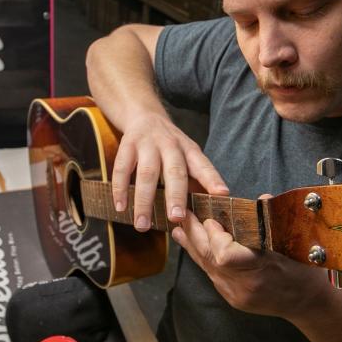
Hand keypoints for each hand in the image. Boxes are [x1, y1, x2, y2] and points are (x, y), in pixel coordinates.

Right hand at [112, 112, 227, 230]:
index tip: (221, 194)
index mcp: (190, 150)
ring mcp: (148, 144)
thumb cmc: (170, 147)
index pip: (203, 165)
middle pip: (174, 171)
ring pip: (146, 173)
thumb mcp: (187, 157)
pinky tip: (120, 207)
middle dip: (175, 195)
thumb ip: (195, 181)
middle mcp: (171, 145)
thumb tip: (205, 213)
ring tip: (142, 225)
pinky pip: (122, 169)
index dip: (213, 179)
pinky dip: (120, 189)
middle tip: (176, 217)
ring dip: (144, 201)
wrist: (145, 115)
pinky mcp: (127, 145)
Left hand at [170, 203, 326, 317]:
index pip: (225, 256)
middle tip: (184, 214)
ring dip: (192, 245)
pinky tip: (192, 245)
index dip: (214, 236)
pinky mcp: (233, 299)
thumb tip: (261, 199)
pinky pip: (212, 275)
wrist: (309, 304)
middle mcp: (245, 286)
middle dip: (194, 235)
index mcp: (262, 271)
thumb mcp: (295, 244)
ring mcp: (236, 295)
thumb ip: (275, 220)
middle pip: (210, 259)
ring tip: (179, 228)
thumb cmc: (305, 271)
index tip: (211, 218)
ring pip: (207, 267)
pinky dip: (202, 258)